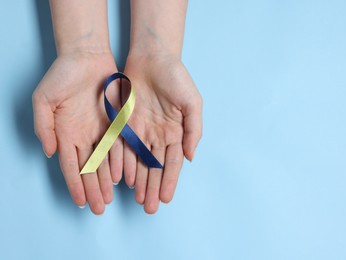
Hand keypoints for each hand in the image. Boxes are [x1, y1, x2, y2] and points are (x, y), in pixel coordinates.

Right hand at [32, 53, 122, 214]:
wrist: (87, 57)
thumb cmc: (62, 75)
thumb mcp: (44, 99)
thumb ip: (44, 127)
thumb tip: (49, 152)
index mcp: (65, 133)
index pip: (70, 165)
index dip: (75, 184)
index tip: (79, 202)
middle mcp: (83, 136)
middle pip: (89, 169)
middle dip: (93, 189)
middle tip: (99, 208)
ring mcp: (100, 130)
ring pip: (105, 162)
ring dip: (107, 180)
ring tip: (110, 198)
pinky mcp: (116, 122)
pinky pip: (119, 145)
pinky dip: (120, 161)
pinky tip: (123, 176)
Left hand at [123, 54, 201, 213]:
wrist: (152, 57)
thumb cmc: (176, 77)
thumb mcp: (192, 102)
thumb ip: (193, 130)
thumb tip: (190, 157)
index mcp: (175, 132)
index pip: (172, 163)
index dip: (169, 181)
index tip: (166, 199)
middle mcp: (157, 135)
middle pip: (155, 167)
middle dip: (153, 187)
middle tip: (149, 208)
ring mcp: (140, 130)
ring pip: (139, 162)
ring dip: (139, 181)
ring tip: (138, 199)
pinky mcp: (124, 123)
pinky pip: (123, 147)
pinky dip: (123, 163)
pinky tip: (124, 178)